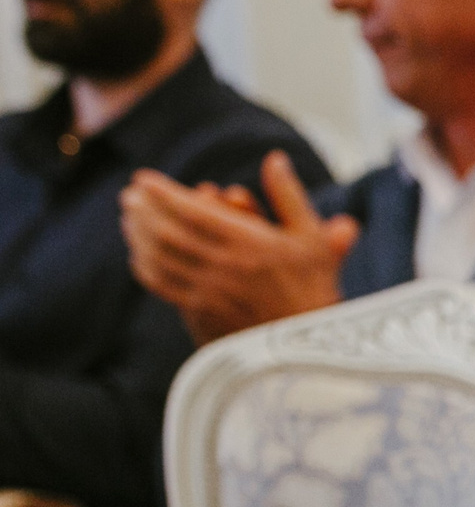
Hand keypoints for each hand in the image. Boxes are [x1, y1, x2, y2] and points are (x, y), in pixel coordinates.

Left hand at [122, 150, 356, 344]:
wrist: (307, 348)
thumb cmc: (313, 289)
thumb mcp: (313, 239)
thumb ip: (289, 197)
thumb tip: (274, 158)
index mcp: (250, 244)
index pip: (193, 211)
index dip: (162, 193)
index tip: (143, 179)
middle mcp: (225, 267)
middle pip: (167, 232)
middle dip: (143, 211)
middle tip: (129, 196)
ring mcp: (209, 292)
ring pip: (159, 257)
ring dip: (138, 235)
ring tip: (129, 219)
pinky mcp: (200, 313)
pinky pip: (162, 285)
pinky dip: (145, 266)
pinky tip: (139, 255)